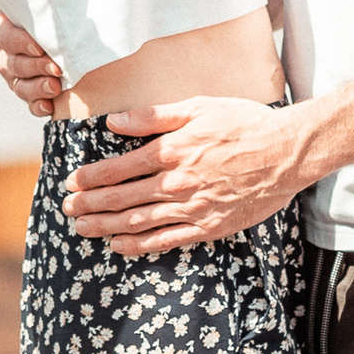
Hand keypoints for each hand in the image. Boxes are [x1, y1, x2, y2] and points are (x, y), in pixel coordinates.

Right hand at [0, 0, 66, 116]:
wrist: (54, 25)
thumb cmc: (32, 2)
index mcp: (0, 28)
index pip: (4, 37)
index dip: (20, 43)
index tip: (39, 46)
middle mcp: (4, 54)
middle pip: (13, 65)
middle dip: (34, 68)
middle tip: (56, 67)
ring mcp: (16, 75)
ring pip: (20, 86)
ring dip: (36, 89)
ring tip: (55, 88)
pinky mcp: (31, 91)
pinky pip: (30, 104)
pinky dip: (38, 107)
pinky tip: (48, 108)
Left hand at [64, 96, 310, 252]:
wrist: (287, 153)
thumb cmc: (245, 124)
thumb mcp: (198, 107)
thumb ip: (154, 116)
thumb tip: (114, 121)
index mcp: (170, 151)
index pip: (117, 168)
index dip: (90, 178)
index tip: (71, 183)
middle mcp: (175, 182)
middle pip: (120, 197)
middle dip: (88, 204)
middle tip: (66, 209)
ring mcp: (191, 208)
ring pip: (136, 221)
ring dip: (104, 226)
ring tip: (82, 229)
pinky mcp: (208, 227)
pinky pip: (165, 240)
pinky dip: (138, 245)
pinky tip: (118, 246)